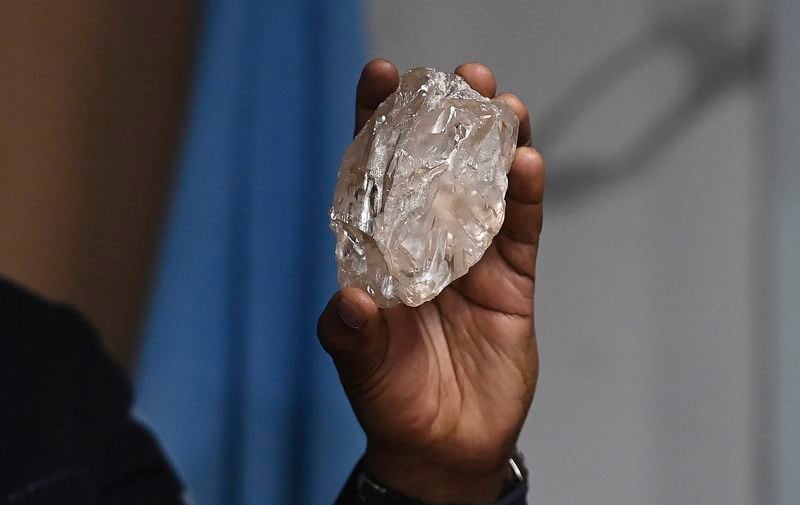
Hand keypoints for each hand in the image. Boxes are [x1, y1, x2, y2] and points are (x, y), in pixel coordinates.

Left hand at [318, 59, 543, 504]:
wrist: (445, 446)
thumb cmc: (393, 401)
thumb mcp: (363, 368)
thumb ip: (352, 336)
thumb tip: (350, 302)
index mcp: (380, 251)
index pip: (375, 176)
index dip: (377, 124)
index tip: (382, 76)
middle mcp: (424, 243)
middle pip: (435, 168)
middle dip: (444, 120)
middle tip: (460, 78)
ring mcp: (471, 258)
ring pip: (485, 188)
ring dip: (494, 145)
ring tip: (501, 103)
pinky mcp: (511, 280)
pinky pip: (520, 230)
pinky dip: (523, 197)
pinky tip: (527, 162)